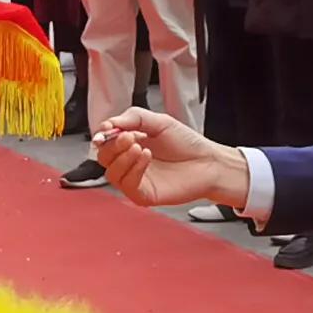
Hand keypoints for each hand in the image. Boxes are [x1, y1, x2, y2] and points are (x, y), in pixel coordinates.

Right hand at [96, 106, 245, 211]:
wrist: (208, 162)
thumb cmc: (187, 144)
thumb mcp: (159, 122)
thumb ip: (134, 118)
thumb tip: (109, 123)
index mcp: (130, 144)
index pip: (105, 141)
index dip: (103, 135)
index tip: (108, 128)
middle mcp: (129, 163)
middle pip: (104, 157)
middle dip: (113, 146)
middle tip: (128, 137)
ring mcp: (135, 180)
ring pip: (112, 173)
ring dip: (122, 158)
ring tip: (140, 147)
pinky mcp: (143, 194)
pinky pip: (127, 185)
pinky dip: (134, 169)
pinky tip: (146, 158)